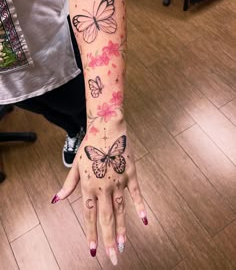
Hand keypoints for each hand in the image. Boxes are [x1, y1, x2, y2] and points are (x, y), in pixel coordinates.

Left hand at [51, 121, 146, 265]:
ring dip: (122, 228)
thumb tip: (56, 200)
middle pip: (106, 218)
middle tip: (113, 257)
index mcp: (88, 186)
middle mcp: (103, 187)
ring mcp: (118, 181)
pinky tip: (144, 220)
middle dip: (108, 239)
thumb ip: (68, 185)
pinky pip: (136, 194)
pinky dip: (140, 207)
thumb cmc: (89, 146)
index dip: (91, 233)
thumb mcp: (76, 165)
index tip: (93, 250)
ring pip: (120, 210)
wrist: (106, 128)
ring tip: (123, 245)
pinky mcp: (130, 174)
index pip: (89, 215)